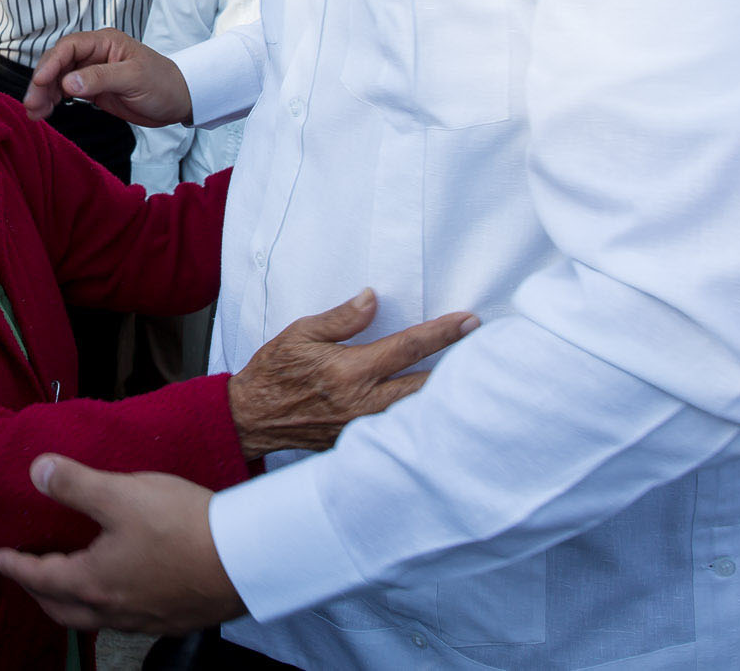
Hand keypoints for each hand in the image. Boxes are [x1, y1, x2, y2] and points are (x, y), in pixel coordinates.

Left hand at [0, 457, 244, 634]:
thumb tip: (36, 471)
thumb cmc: (183, 526)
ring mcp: (143, 620)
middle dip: (39, 591)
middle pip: (62, 608)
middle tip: (29, 573)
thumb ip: (75, 484)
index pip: (39, 577)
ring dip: (73, 602)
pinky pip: (125, 620)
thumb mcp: (122, 494)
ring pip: (93, 619)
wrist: (245, 559)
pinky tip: (123, 589)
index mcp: (93, 582)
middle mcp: (113, 610)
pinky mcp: (172, 619)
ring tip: (71, 583)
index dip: (14, 566)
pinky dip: (108, 607)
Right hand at [25, 29, 192, 125]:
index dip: (51, 62)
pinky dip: (53, 101)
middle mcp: (94, 54)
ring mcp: (91, 72)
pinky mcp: (92, 89)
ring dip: (44, 94)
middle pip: (58, 63)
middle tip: (31, 104)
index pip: (69, 47)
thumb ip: (101, 78)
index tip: (40, 81)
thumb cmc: (162, 83)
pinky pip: (66, 92)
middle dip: (42, 82)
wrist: (178, 101)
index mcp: (105, 42)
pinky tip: (44, 112)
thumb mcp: (134, 79)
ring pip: (58, 79)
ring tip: (34, 113)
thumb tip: (68, 83)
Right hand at [228, 290, 477, 458]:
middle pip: (427, 388)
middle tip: (489, 354)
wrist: (251, 417)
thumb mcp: (300, 333)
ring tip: (473, 381)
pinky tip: (436, 410)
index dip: (442, 333)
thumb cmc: (274, 372)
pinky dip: (420, 418)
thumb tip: (372, 298)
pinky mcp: (358, 442)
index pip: (408, 348)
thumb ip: (341, 318)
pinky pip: (398, 431)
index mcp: (350, 371)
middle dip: (460, 370)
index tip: (470, 321)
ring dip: (444, 398)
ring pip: (417, 414)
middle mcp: (362, 403)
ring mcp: (363, 428)